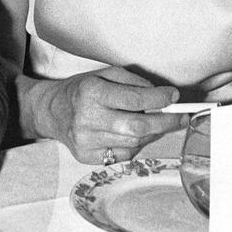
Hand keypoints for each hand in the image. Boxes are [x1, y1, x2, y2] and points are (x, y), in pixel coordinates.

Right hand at [27, 66, 183, 163]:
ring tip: (155, 122)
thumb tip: (160, 96)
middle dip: (166, 122)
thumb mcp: (104, 74)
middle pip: (137, 126)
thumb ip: (132, 81)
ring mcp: (86, 141)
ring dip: (151, 133)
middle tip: (181, 117)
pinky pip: (123, 154)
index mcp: (91, 92)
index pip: (135, 99)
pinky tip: (129, 133)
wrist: (51, 111)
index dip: (160, 99)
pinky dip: (134, 143)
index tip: (174, 97)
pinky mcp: (87, 157)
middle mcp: (87, 118)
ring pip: (133, 142)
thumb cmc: (81, 90)